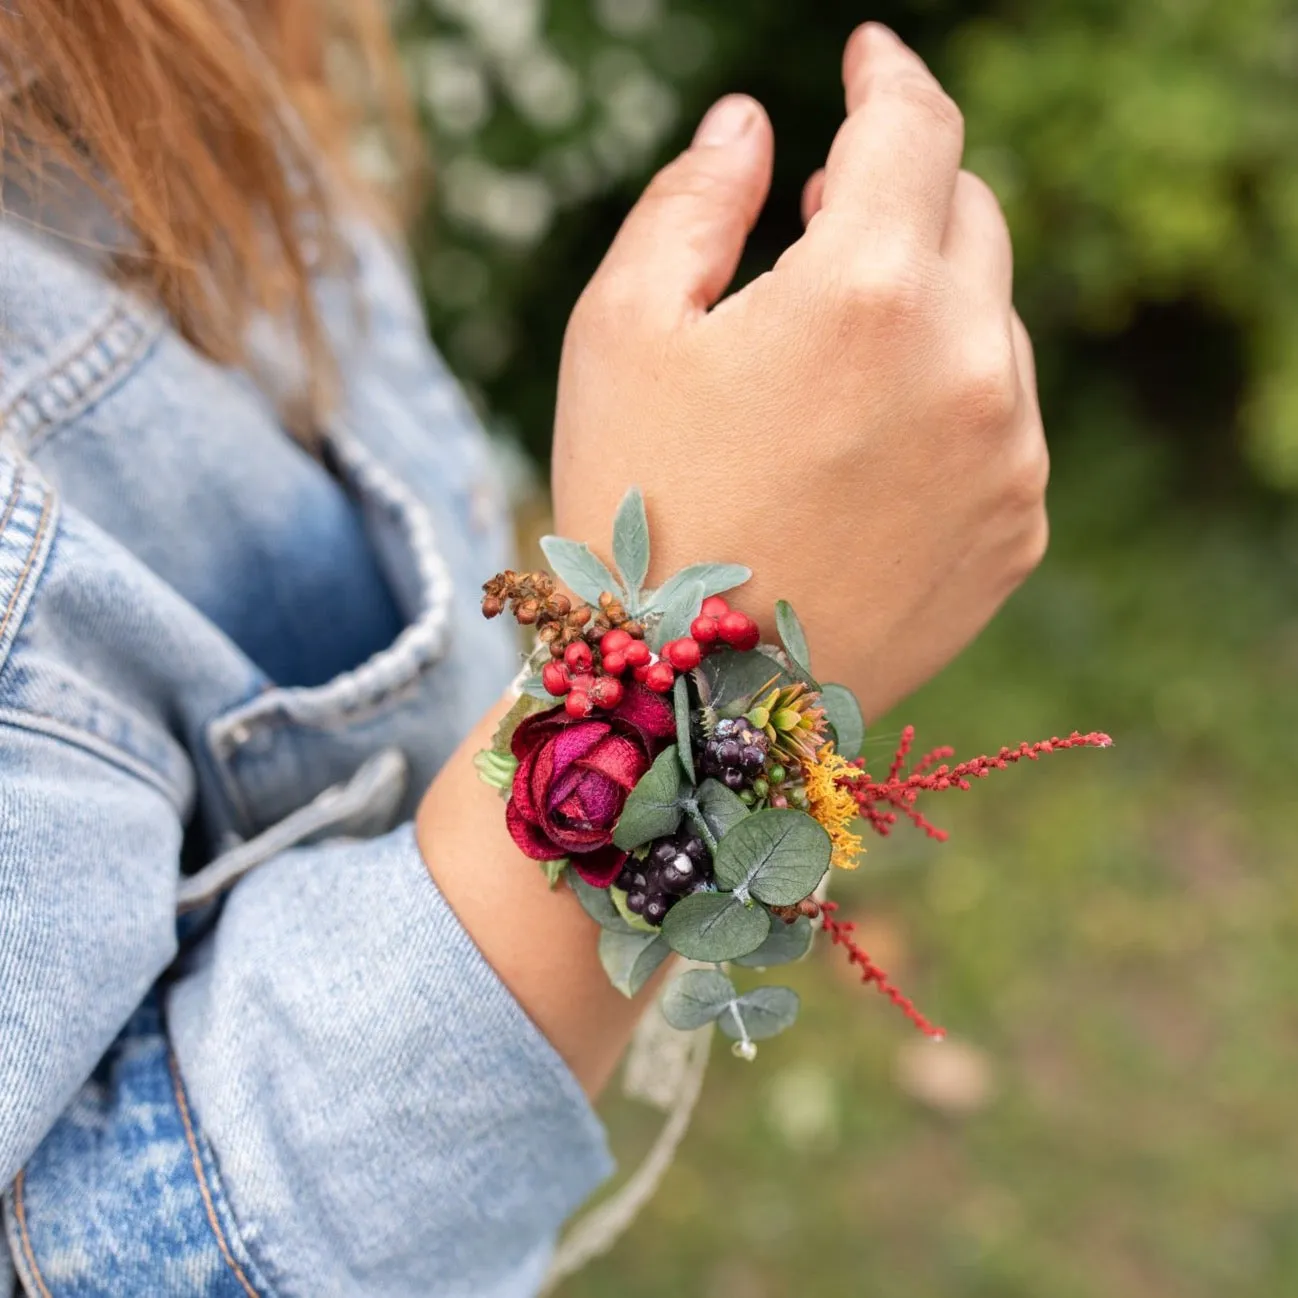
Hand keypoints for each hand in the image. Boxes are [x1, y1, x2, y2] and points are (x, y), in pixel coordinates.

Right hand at [552, 23, 1046, 718]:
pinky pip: (1002, 421)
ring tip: (825, 369)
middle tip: (822, 217)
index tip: (867, 60)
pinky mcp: (1017, 530)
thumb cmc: (633, 508)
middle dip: (899, 198)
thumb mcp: (619, 333)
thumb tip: (752, 123)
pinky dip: (948, 401)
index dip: (887, 75)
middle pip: (967, 216)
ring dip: (923, 308)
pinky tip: (864, 455)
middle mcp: (968, 363)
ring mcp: (1008, 455)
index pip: (914, 127)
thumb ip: (694, 199)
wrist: (688, 704)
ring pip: (991, 321)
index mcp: (864, 290)